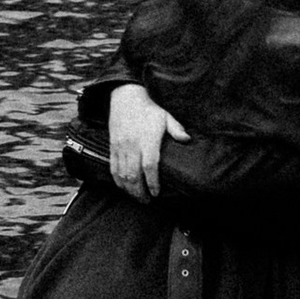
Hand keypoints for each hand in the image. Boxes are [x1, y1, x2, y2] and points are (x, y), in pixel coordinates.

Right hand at [108, 82, 188, 197]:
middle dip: (139, 191)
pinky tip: (124, 187)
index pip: (149, 166)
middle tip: (146, 201)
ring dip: (129, 189)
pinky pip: (113, 168)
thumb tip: (187, 139)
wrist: (125, 97)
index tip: (156, 193)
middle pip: (134, 175)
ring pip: (122, 174)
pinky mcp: (112, 147)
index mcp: (147, 140)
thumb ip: (176, 129)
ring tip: (136, 197)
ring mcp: (120, 147)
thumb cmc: (148, 109)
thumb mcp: (165, 116)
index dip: (152, 182)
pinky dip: (117, 181)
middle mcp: (132, 145)